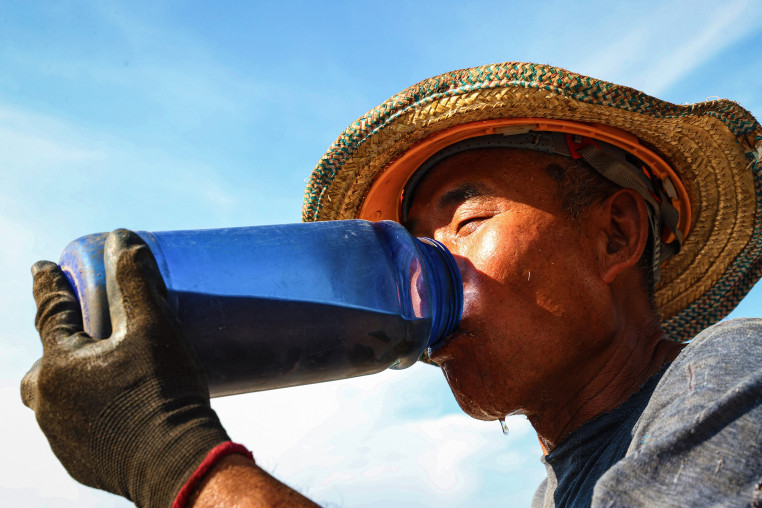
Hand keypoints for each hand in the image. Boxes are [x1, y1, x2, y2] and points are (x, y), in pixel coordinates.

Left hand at [21, 229, 229, 506]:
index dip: (47, 285)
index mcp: (58, 365)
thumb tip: (122, 239)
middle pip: (46, 361)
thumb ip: (136, 281)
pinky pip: (76, 424)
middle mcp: (48, 401)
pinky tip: (118, 408)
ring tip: (111, 372)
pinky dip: (90, 410)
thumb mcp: (154, 329)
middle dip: (61, 343)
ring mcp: (60, 435)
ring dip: (78, 379)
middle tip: (88, 335)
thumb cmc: (163, 393)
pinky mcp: (78, 460)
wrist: (176, 464)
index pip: (48, 312)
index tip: (41, 267)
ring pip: (59, 396)